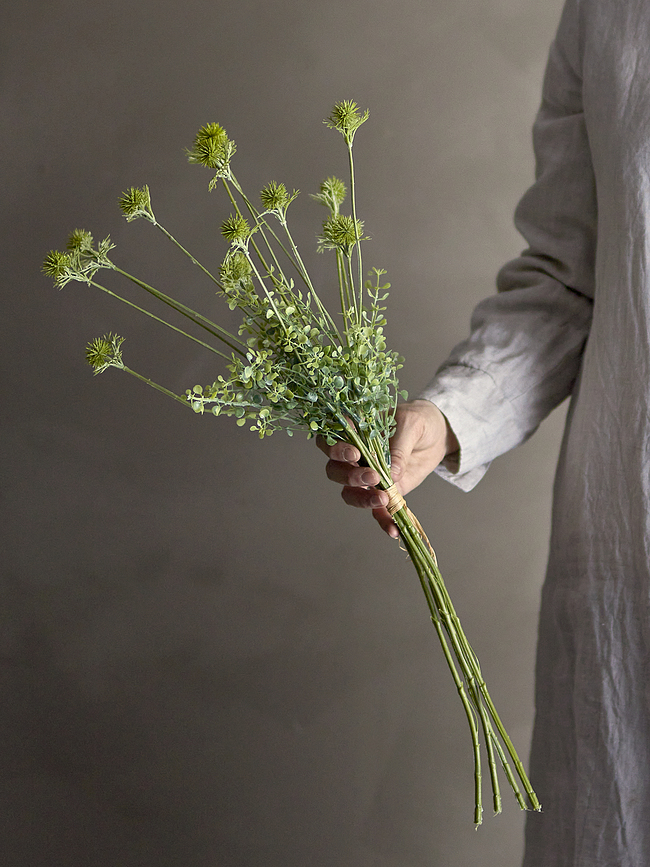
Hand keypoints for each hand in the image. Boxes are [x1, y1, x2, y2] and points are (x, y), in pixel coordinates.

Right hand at [318, 399, 458, 536]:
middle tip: (372, 476)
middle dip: (349, 477)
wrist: (437, 434)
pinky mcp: (384, 492)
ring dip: (361, 499)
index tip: (354, 454)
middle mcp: (355, 457)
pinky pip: (377, 511)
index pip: (331, 441)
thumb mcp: (412, 425)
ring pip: (350, 493)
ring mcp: (368, 477)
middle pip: (335, 470)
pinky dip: (383, 521)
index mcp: (354, 432)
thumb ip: (398, 448)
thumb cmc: (419, 420)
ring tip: (383, 499)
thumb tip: (391, 475)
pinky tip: (393, 529)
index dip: (335, 449)